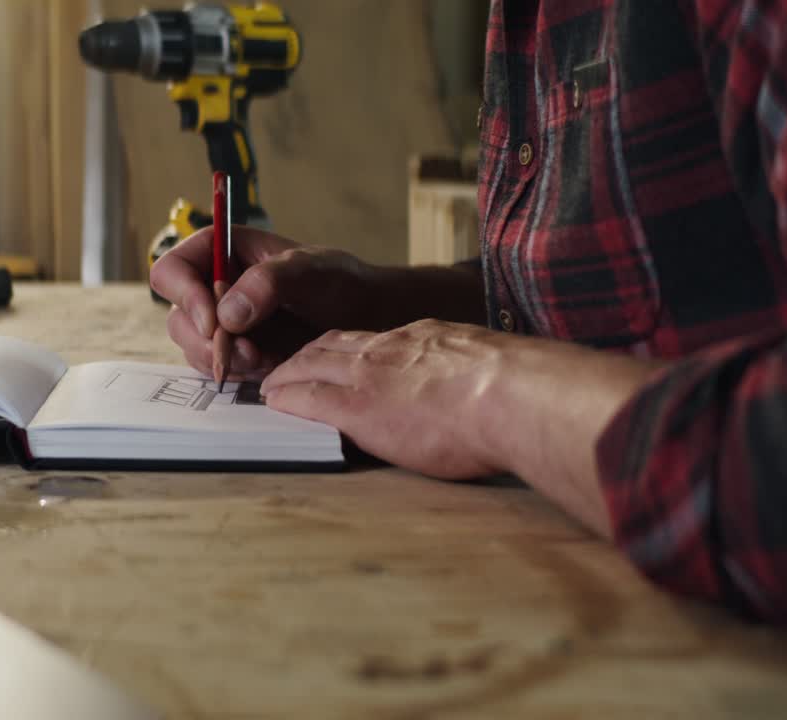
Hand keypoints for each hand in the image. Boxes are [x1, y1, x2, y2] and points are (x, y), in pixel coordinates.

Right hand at [150, 226, 384, 380]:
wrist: (363, 317)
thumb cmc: (338, 282)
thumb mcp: (309, 271)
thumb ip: (268, 282)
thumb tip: (226, 313)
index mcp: (221, 251)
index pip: (172, 270)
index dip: (185, 296)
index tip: (216, 323)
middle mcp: (213, 285)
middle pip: (179, 317)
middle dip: (209, 341)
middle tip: (249, 353)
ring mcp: (222, 321)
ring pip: (195, 348)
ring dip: (227, 361)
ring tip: (267, 359)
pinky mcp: (234, 350)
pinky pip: (217, 368)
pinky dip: (240, 373)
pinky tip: (272, 366)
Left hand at [260, 319, 663, 535]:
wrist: (512, 395)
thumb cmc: (517, 393)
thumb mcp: (488, 369)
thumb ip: (469, 375)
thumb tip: (480, 394)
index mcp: (421, 341)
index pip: (369, 341)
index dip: (343, 350)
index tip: (332, 360)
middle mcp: (387, 350)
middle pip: (329, 345)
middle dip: (303, 357)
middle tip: (283, 369)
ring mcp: (367, 376)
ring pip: (308, 364)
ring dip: (284, 375)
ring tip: (269, 387)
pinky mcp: (354, 407)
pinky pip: (304, 397)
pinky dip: (282, 397)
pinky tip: (270, 403)